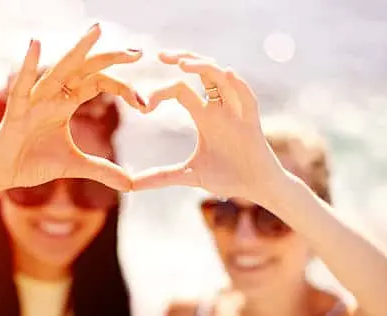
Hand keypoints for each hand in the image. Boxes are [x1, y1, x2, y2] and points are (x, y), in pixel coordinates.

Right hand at [0, 24, 145, 195]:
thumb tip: (130, 184)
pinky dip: (28, 66)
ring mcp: (34, 100)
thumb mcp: (73, 165)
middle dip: (110, 58)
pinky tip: (35, 44)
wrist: (0, 174)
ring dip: (78, 51)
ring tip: (96, 32)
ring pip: (59, 70)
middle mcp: (52, 95)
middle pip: (85, 69)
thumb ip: (101, 170)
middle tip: (137, 52)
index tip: (145, 102)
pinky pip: (22, 86)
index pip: (98, 84)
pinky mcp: (16, 111)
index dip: (122, 88)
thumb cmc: (32, 161)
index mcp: (66, 103)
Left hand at [132, 52, 286, 202]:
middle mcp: (220, 108)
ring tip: (183, 63)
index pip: (180, 90)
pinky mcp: (252, 122)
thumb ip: (161, 177)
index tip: (143, 107)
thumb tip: (130, 186)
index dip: (161, 92)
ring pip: (223, 78)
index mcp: (204, 115)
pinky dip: (237, 84)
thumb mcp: (189, 176)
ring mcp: (237, 112)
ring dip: (205, 67)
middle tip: (161, 55)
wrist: (256, 188)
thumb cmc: (227, 178)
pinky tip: (225, 73)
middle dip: (183, 59)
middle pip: (202, 72)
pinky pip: (247, 97)